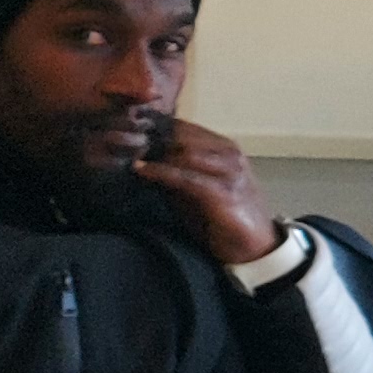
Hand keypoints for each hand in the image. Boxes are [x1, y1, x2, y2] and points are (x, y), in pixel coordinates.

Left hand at [133, 118, 280, 266]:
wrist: (255, 247)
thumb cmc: (224, 219)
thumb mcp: (197, 190)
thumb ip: (177, 172)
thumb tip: (141, 160)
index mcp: (224, 148)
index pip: (184, 127)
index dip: (153, 126)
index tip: (124, 127)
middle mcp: (229, 153)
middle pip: (181, 135)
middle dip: (148, 136)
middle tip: (117, 137)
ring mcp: (229, 171)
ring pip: (183, 151)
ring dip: (151, 151)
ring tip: (124, 151)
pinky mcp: (222, 192)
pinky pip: (186, 177)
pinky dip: (160, 172)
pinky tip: (140, 170)